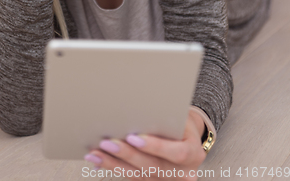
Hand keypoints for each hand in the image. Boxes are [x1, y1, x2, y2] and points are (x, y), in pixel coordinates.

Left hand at [84, 110, 205, 179]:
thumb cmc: (182, 123)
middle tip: (108, 143)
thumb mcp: (182, 119)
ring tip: (96, 153)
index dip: (156, 147)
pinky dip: (114, 167)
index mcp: (194, 154)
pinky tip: (99, 161)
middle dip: (128, 155)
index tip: (134, 137)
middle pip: (153, 166)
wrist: (189, 140)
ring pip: (138, 175)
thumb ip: (166, 121)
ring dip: (114, 163)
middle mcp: (182, 173)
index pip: (177, 153)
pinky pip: (131, 177)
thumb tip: (140, 114)